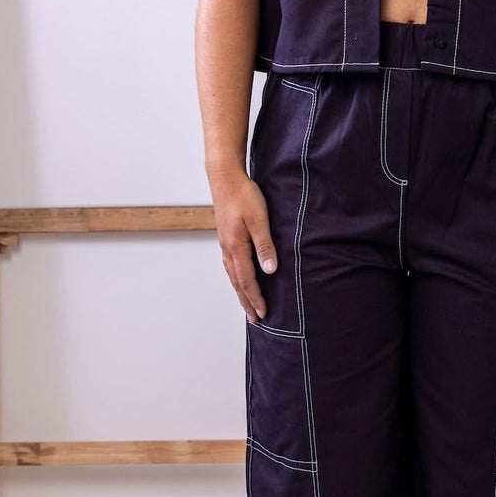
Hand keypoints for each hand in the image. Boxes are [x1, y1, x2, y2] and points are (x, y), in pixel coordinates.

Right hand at [210, 168, 277, 322]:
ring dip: (240, 292)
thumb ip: (265, 245)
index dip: (255, 298)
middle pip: (237, 282)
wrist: (225, 177)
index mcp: (236, 247)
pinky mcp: (226, 237)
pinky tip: (240, 278)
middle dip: (246, 302)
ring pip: (232, 274)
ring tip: (247, 305)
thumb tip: (270, 270)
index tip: (263, 313)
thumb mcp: (259, 219)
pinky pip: (231, 264)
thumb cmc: (244, 195)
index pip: (247, 280)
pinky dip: (236, 278)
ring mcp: (225, 243)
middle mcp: (228, 248)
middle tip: (254, 319)